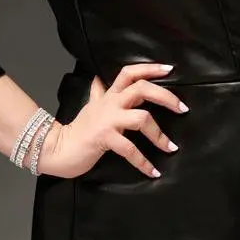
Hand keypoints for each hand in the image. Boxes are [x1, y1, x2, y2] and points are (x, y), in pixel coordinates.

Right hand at [39, 61, 185, 179]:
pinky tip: (153, 171)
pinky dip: (143, 162)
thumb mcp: (90, 107)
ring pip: (141, 117)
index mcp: (109, 96)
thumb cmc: (78, 130)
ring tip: (170, 148)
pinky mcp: (105, 138)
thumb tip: (99, 79)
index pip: (129, 73)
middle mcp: (110, 104)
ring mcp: (107, 120)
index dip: (150, 68)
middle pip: (141, 89)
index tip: (169, 69)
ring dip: (159, 134)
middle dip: (165, 97)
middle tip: (182, 108)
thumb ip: (98, 93)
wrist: (57, 148)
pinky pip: (130, 149)